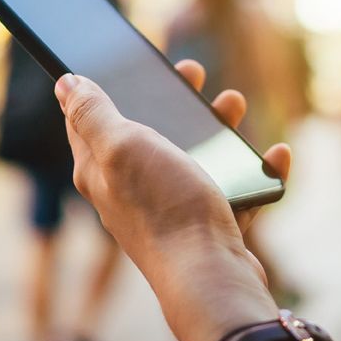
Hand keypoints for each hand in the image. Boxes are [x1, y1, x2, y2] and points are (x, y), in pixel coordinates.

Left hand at [55, 61, 291, 340]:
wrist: (212, 278)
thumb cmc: (165, 208)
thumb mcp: (122, 146)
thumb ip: (93, 113)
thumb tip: (65, 84)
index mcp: (102, 171)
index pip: (87, 123)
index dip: (101, 88)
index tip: (121, 62)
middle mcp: (132, 192)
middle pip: (148, 134)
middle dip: (171, 99)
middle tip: (191, 72)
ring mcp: (172, 211)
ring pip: (195, 158)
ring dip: (217, 127)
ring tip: (235, 102)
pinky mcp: (209, 229)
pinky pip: (236, 191)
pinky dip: (256, 171)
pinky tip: (276, 156)